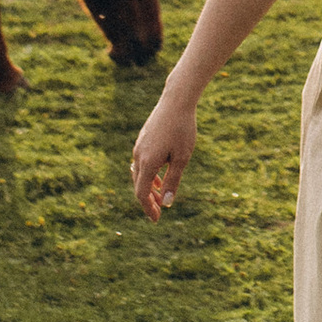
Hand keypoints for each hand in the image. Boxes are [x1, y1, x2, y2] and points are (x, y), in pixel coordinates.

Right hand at [131, 87, 198, 218]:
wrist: (176, 101)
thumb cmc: (183, 129)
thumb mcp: (182, 158)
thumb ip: (173, 181)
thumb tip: (166, 204)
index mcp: (147, 162)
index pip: (142, 193)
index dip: (148, 208)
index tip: (156, 220)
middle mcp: (139, 155)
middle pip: (138, 185)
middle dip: (148, 200)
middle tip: (159, 212)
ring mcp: (139, 146)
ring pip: (139, 174)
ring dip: (148, 187)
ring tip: (160, 197)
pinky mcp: (142, 139)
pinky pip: (141, 163)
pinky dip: (148, 175)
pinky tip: (158, 177)